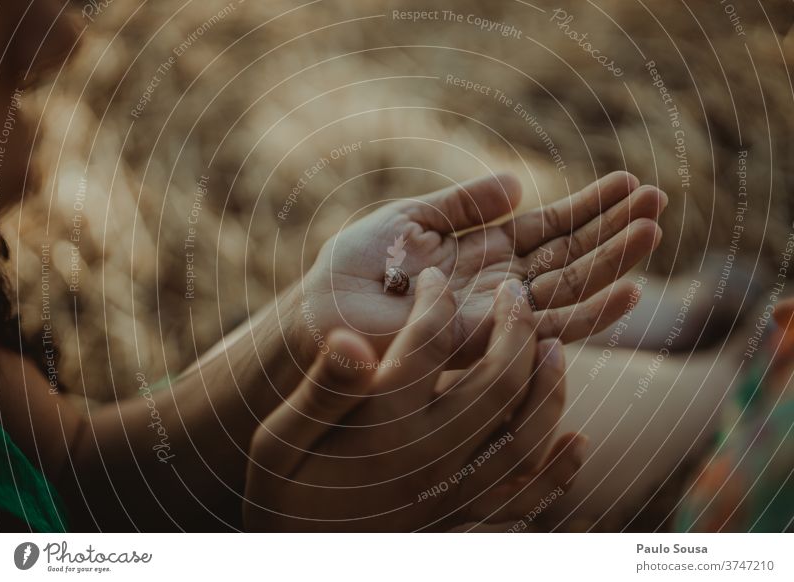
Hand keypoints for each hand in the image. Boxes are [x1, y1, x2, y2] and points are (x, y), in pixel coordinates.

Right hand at [244, 269, 585, 530]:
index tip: (434, 279)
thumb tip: (352, 338)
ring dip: (548, 387)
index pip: (428, 345)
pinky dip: (559, 471)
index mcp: (382, 429)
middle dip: (514, 328)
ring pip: (524, 436)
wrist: (298, 561)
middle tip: (517, 293)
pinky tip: (577, 442)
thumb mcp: (278, 441)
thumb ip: (320, 391)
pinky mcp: (464, 524)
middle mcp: (430, 461)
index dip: (436, 300)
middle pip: (496, 383)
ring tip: (554, 347)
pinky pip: (526, 499)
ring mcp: (454, 497)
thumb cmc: (284, 495)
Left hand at [298, 171, 665, 364]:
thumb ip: (465, 203)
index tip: (629, 185)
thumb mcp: (414, 218)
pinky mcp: (487, 345)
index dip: (589, 209)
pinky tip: (629, 292)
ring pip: (570, 293)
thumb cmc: (359, 264)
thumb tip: (518, 181)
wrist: (320, 310)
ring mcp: (496, 317)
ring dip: (614, 265)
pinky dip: (592, 315)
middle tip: (661, 201)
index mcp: (484, 252)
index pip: (549, 230)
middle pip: (570, 258)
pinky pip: (548, 332)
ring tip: (653, 232)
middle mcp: (499, 286)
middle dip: (615, 231)